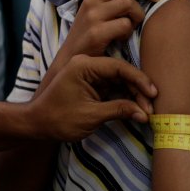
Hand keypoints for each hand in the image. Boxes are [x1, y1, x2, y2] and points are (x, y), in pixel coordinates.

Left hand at [28, 55, 156, 141]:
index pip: (118, 67)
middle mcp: (87, 65)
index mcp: (83, 65)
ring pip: (119, 81)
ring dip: (133, 96)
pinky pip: (113, 87)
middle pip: (121, 73)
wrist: (37, 125)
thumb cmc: (59, 119)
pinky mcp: (91, 85)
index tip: (152, 94)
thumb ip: (118, 110)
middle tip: (151, 109)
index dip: (139, 80)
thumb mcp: (91, 116)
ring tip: (146, 112)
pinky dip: (124, 98)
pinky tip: (136, 109)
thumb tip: (144, 113)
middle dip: (137, 91)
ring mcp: (89, 74)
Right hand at [54, 0, 168, 63]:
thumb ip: (116, 2)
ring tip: (132, 27)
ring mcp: (92, 15)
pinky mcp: (96, 32)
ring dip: (138, 16)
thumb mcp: (99, 14)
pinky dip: (128, 32)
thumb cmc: (90, 38)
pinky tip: (121, 39)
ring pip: (128, 3)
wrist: (70, 61)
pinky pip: (124, 25)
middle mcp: (91, 0)